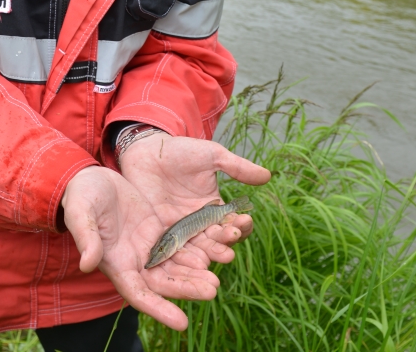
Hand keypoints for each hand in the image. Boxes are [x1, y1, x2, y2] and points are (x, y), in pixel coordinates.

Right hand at [61, 165, 218, 330]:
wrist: (91, 180)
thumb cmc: (81, 198)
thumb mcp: (81, 214)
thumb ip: (86, 238)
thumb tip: (88, 264)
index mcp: (116, 264)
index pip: (139, 294)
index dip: (159, 309)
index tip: (182, 322)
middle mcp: (135, 260)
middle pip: (164, 282)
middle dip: (186, 289)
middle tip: (212, 290)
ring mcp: (147, 245)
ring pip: (175, 265)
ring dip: (194, 274)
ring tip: (216, 279)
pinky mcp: (157, 229)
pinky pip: (179, 243)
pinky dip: (194, 250)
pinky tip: (212, 252)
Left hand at [119, 133, 270, 266]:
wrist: (148, 151)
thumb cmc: (181, 151)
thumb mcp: (212, 156)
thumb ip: (237, 167)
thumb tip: (267, 176)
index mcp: (214, 209)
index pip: (231, 224)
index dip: (239, 225)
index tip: (243, 220)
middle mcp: (199, 225)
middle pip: (215, 242)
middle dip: (223, 245)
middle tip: (230, 246)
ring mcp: (179, 232)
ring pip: (196, 251)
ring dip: (207, 258)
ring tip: (214, 260)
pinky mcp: (160, 235)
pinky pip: (172, 251)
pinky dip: (181, 259)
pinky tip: (189, 263)